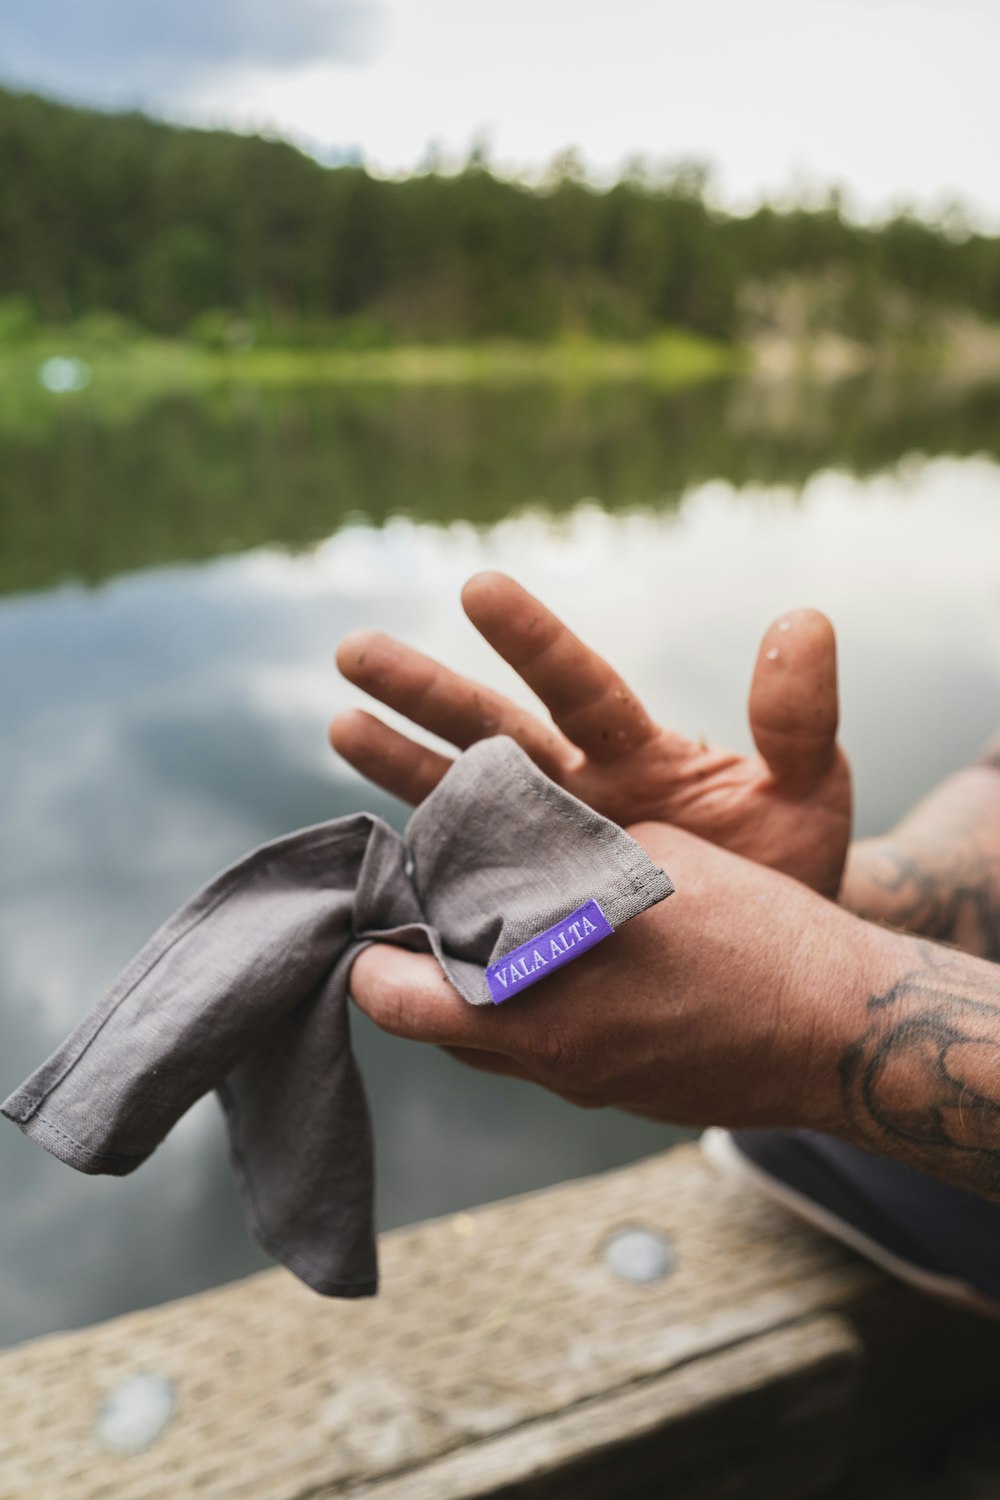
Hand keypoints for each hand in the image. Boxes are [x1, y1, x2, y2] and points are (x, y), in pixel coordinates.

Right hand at [331, 573, 850, 895]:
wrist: (778, 964)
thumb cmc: (790, 862)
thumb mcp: (809, 788)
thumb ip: (798, 715)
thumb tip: (801, 621)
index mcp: (637, 752)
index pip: (578, 686)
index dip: (531, 641)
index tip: (478, 589)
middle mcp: (578, 787)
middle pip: (492, 729)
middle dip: (425, 691)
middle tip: (353, 651)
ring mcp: (550, 844)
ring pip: (463, 794)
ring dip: (400, 762)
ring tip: (340, 725)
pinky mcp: (534, 903)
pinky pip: (468, 880)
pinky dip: (423, 869)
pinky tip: (370, 857)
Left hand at [349, 822, 889, 1129]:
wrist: (846, 1033)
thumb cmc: (756, 941)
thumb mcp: (649, 868)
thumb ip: (558, 858)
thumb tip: (498, 838)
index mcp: (541, 1013)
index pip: (397, 999)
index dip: (371, 956)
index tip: (374, 910)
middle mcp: (551, 1064)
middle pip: (436, 1026)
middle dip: (419, 968)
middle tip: (429, 907)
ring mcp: (589, 1088)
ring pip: (490, 1043)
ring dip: (474, 991)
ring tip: (494, 922)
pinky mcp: (622, 1094)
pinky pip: (544, 1052)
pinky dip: (530, 1008)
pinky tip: (565, 956)